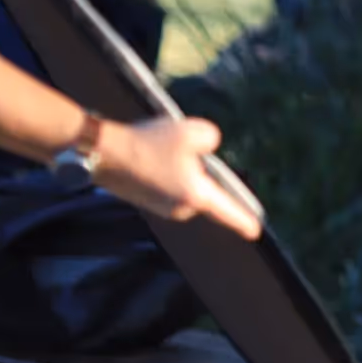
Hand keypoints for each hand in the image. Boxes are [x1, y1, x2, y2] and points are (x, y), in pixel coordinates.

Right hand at [96, 115, 263, 239]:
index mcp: (196, 196)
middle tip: (183, 146)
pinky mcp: (143, 200)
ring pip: (182, 183)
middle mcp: (179, 208)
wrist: (105, 152)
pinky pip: (164, 183)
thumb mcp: (193, 131)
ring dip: (179, 166)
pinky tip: (149, 151)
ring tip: (160, 145)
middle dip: (199, 169)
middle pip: (202, 188)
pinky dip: (163, 168)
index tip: (255, 232)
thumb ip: (210, 139)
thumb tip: (206, 147)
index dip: (243, 219)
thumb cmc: (151, 142)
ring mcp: (159, 207)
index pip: (227, 211)